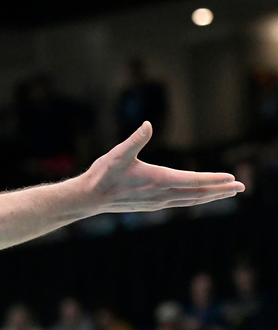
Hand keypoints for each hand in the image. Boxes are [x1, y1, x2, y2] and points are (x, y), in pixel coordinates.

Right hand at [83, 122, 243, 213]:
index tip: (231, 178)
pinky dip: (196, 199)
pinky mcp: (153, 205)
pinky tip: (200, 197)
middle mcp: (162, 194)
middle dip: (221, 190)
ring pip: (191, 200)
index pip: (193, 180)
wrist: (89, 197)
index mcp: (158, 180)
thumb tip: (147, 124)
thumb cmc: (103, 174)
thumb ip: (135, 139)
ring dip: (211, 196)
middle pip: (198, 193)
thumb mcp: (118, 153)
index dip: (213, 179)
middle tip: (241, 188)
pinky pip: (181, 202)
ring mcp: (158, 202)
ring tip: (227, 193)